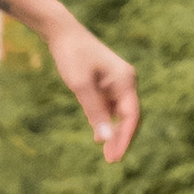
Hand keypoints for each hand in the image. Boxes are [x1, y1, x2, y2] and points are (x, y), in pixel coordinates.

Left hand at [44, 16, 139, 164]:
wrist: (62, 33)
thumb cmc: (71, 56)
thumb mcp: (80, 85)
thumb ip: (94, 112)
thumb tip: (104, 139)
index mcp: (126, 80)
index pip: (132, 116)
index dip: (125, 138)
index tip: (115, 157)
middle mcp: (126, 81)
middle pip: (129, 116)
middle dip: (121, 138)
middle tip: (111, 160)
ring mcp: (116, 82)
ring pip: (120, 113)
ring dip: (114, 132)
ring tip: (107, 154)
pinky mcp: (106, 83)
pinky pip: (111, 107)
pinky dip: (106, 122)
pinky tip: (98, 137)